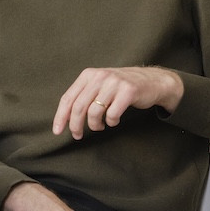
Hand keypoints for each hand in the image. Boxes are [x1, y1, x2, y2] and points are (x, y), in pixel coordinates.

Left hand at [52, 66, 184, 140]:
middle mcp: (100, 76)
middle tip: (78, 135)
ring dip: (94, 125)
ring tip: (100, 126)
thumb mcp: (100, 85)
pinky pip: (112, 114)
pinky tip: (113, 120)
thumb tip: (65, 118)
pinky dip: (111, 122)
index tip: (57, 131)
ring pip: (94, 112)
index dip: (61, 116)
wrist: (152, 81)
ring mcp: (114, 83)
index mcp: (88, 75)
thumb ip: (83, 96)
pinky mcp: (128, 91)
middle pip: (79, 107)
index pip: (68, 98)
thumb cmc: (121, 88)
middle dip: (76, 125)